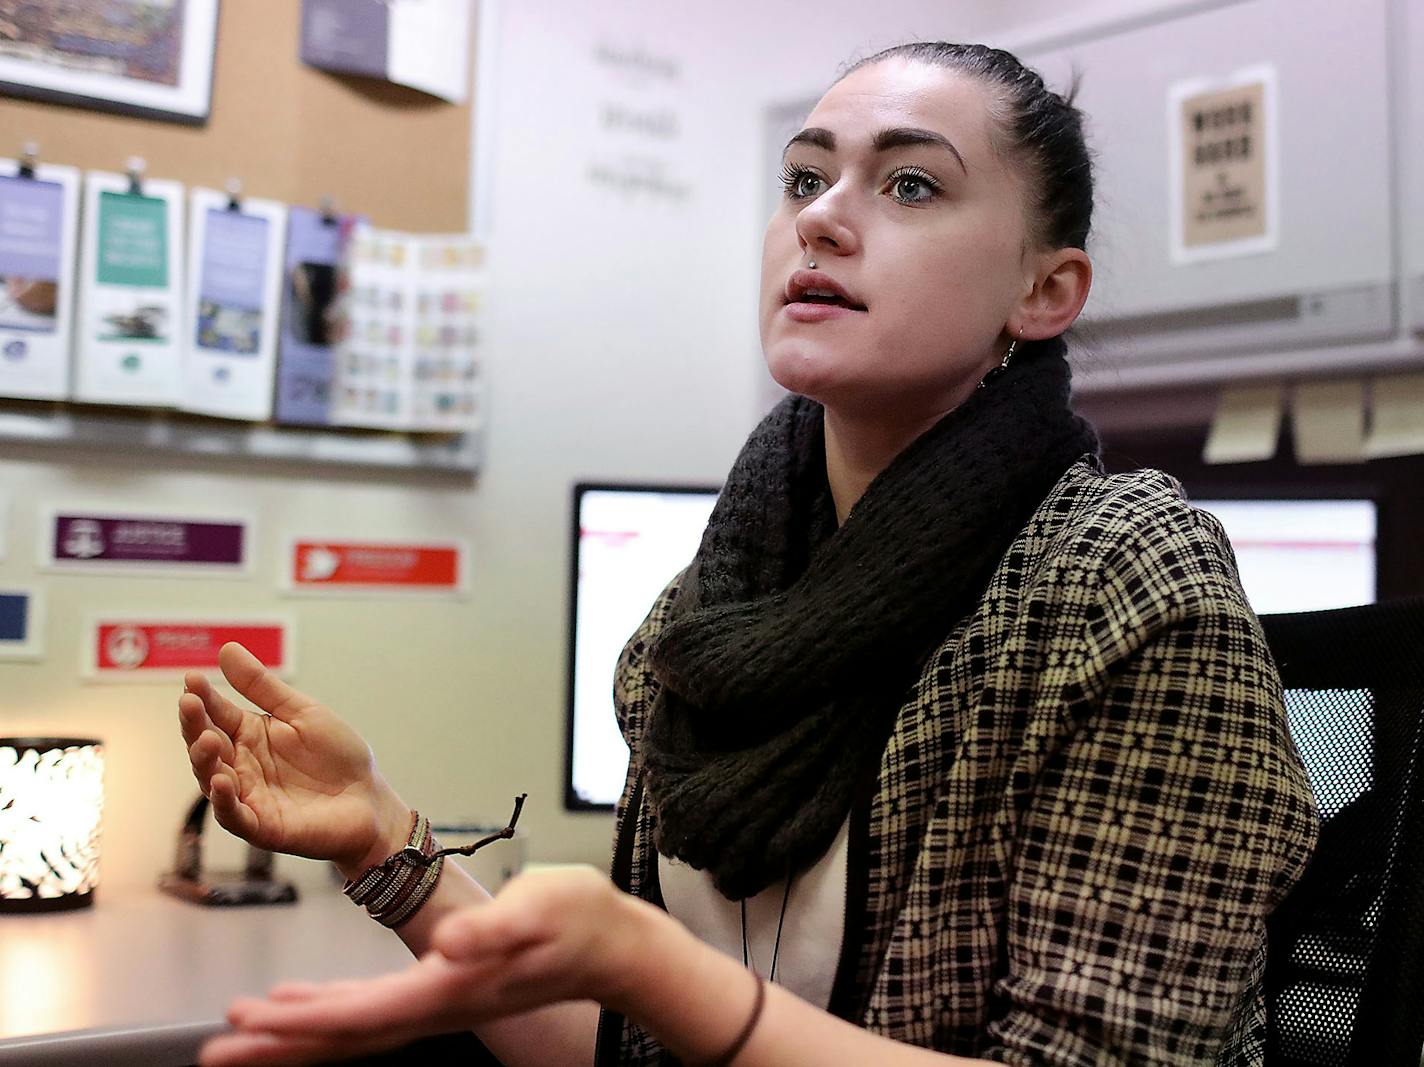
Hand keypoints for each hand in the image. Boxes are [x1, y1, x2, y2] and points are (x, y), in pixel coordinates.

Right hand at [178, 642, 409, 873]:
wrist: (370, 798)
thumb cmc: (338, 757)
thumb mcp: (302, 713)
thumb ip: (262, 687)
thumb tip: (227, 649)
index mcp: (250, 735)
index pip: (217, 714)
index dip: (203, 697)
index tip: (193, 678)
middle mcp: (241, 765)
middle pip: (206, 744)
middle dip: (194, 725)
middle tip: (189, 703)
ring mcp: (248, 796)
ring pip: (212, 779)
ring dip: (204, 760)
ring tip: (208, 739)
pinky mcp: (260, 826)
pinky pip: (233, 815)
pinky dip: (224, 800)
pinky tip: (222, 781)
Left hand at [199, 868, 655, 1065]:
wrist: (614, 946)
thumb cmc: (580, 920)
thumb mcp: (543, 908)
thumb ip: (497, 929)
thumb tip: (453, 947)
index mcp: (452, 988)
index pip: (364, 1014)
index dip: (303, 1021)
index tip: (248, 1023)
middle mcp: (438, 1006)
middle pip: (344, 1036)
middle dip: (278, 1042)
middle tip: (216, 1047)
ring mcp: (440, 1003)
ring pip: (352, 1029)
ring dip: (293, 1032)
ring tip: (240, 1032)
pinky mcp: (443, 989)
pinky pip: (371, 1012)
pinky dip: (327, 1011)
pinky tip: (299, 1003)